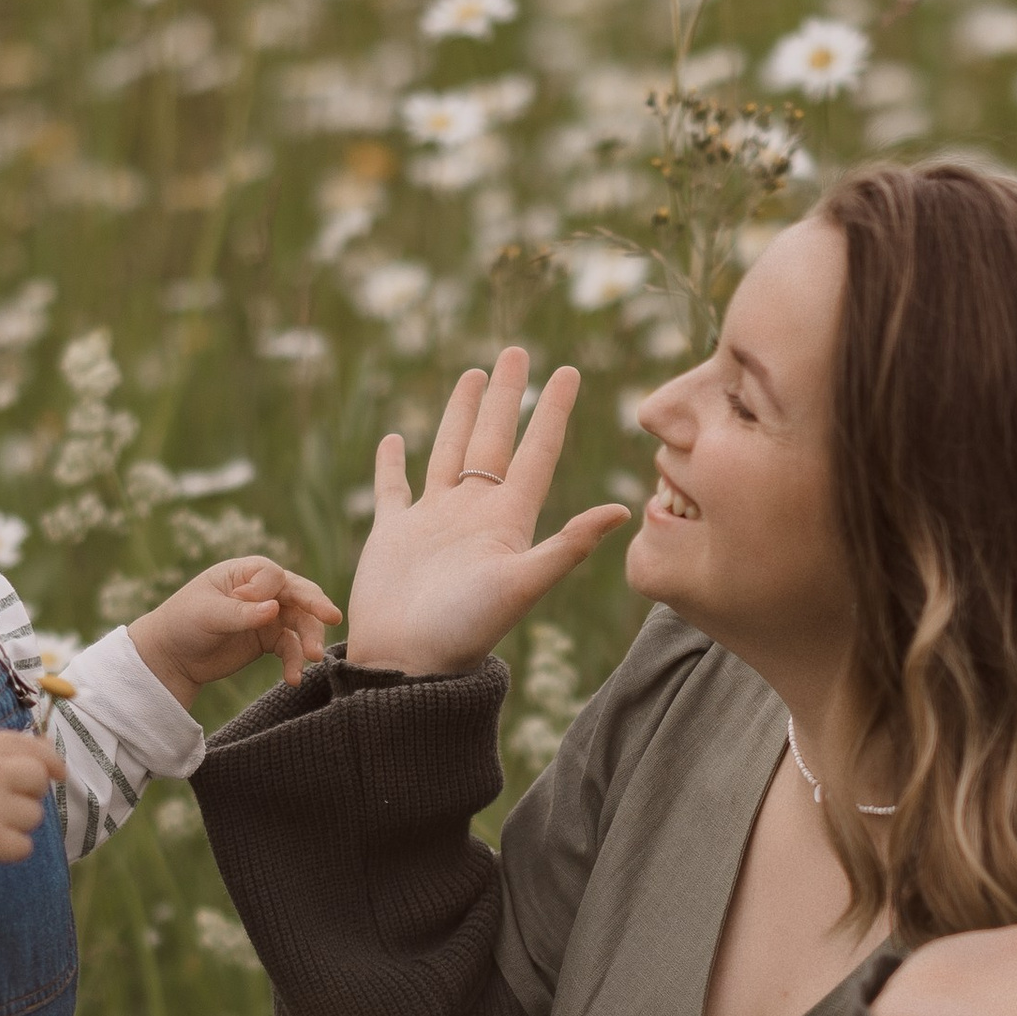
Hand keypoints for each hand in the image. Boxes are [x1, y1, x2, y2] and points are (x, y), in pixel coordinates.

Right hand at [0, 727, 66, 900]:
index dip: (51, 762)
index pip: (35, 749)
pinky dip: (9, 849)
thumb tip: (49, 746)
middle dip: (32, 793)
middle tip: (6, 802)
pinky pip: (24, 847)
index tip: (58, 774)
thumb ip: (2, 748)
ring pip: (34, 816)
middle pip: (39, 780)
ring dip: (17, 823)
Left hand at [128, 554, 343, 706]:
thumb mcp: (208, 614)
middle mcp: (261, 590)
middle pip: (298, 593)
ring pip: (301, 622)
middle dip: (315, 606)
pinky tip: (293, 678)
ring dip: (310, 639)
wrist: (172, 658)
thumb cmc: (183, 623)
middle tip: (332, 618)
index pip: (273, 574)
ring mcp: (268, 615)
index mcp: (243, 572)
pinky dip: (295, 662)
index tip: (246, 602)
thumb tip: (274, 609)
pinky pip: (291, 648)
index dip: (268, 589)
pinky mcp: (268, 640)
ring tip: (313, 658)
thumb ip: (241, 612)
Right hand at [346, 348, 633, 675]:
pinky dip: (393, 463)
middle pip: (493, 438)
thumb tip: (623, 508)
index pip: (536, 452)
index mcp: (507, 519)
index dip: (553, 412)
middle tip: (516, 350)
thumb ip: (567, 546)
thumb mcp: (522, 585)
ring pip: (450, 450)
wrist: (407, 665)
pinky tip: (396, 438)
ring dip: (461, 414)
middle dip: (506, 395)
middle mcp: (473, 513)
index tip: (569, 371)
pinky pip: (394, 488)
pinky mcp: (393, 533)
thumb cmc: (464, 630)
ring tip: (472, 375)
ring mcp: (433, 520)